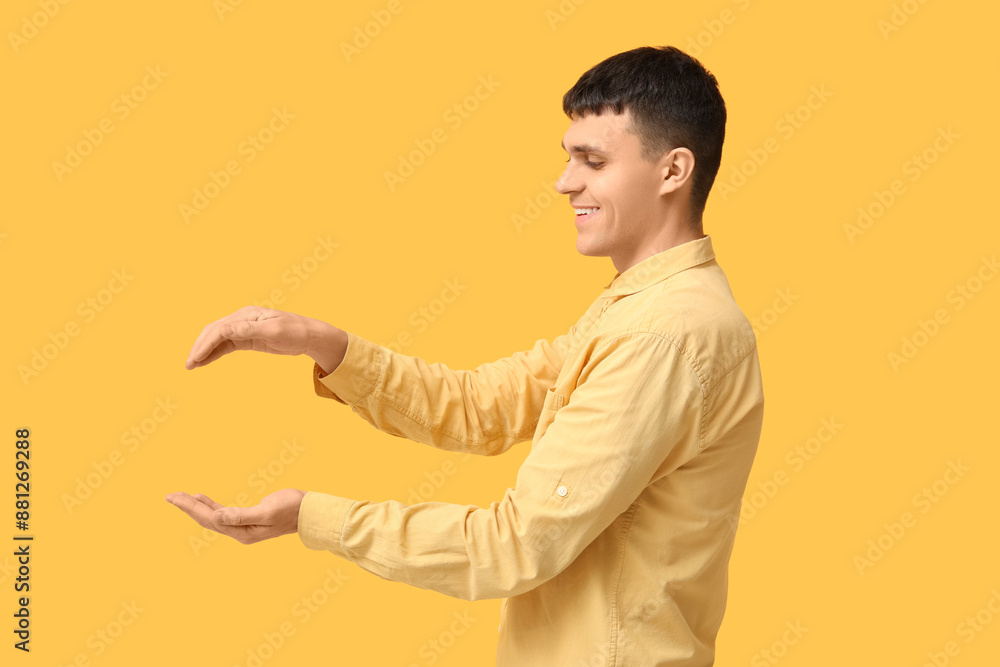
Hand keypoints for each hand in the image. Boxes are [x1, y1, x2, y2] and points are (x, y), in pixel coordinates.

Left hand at [165, 489, 305, 543]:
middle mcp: (239, 532)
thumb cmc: (292, 509)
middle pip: (207, 519)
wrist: (309, 513)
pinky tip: (203, 499)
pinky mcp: (248, 518)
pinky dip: (210, 505)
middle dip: (188, 507)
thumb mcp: (267, 511)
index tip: (174, 497)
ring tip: (180, 497)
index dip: (191, 507)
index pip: (210, 518)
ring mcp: (243, 526)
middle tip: (169, 496)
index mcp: (242, 532)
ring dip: (196, 507)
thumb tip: (217, 517)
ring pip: (213, 517)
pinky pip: (223, 513)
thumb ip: (241, 515)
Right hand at [185, 306, 325, 369]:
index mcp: (247, 315)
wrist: (309, 336)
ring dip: (204, 351)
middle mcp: (242, 319)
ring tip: (191, 366)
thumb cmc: (295, 331)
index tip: (196, 359)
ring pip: (217, 339)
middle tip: (188, 365)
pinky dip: (214, 353)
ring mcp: (243, 329)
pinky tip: (205, 362)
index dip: (206, 344)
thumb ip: (250, 330)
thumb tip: (227, 329)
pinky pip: (226, 346)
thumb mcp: (274, 331)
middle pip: (213, 332)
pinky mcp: (247, 339)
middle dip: (199, 347)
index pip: (220, 329)